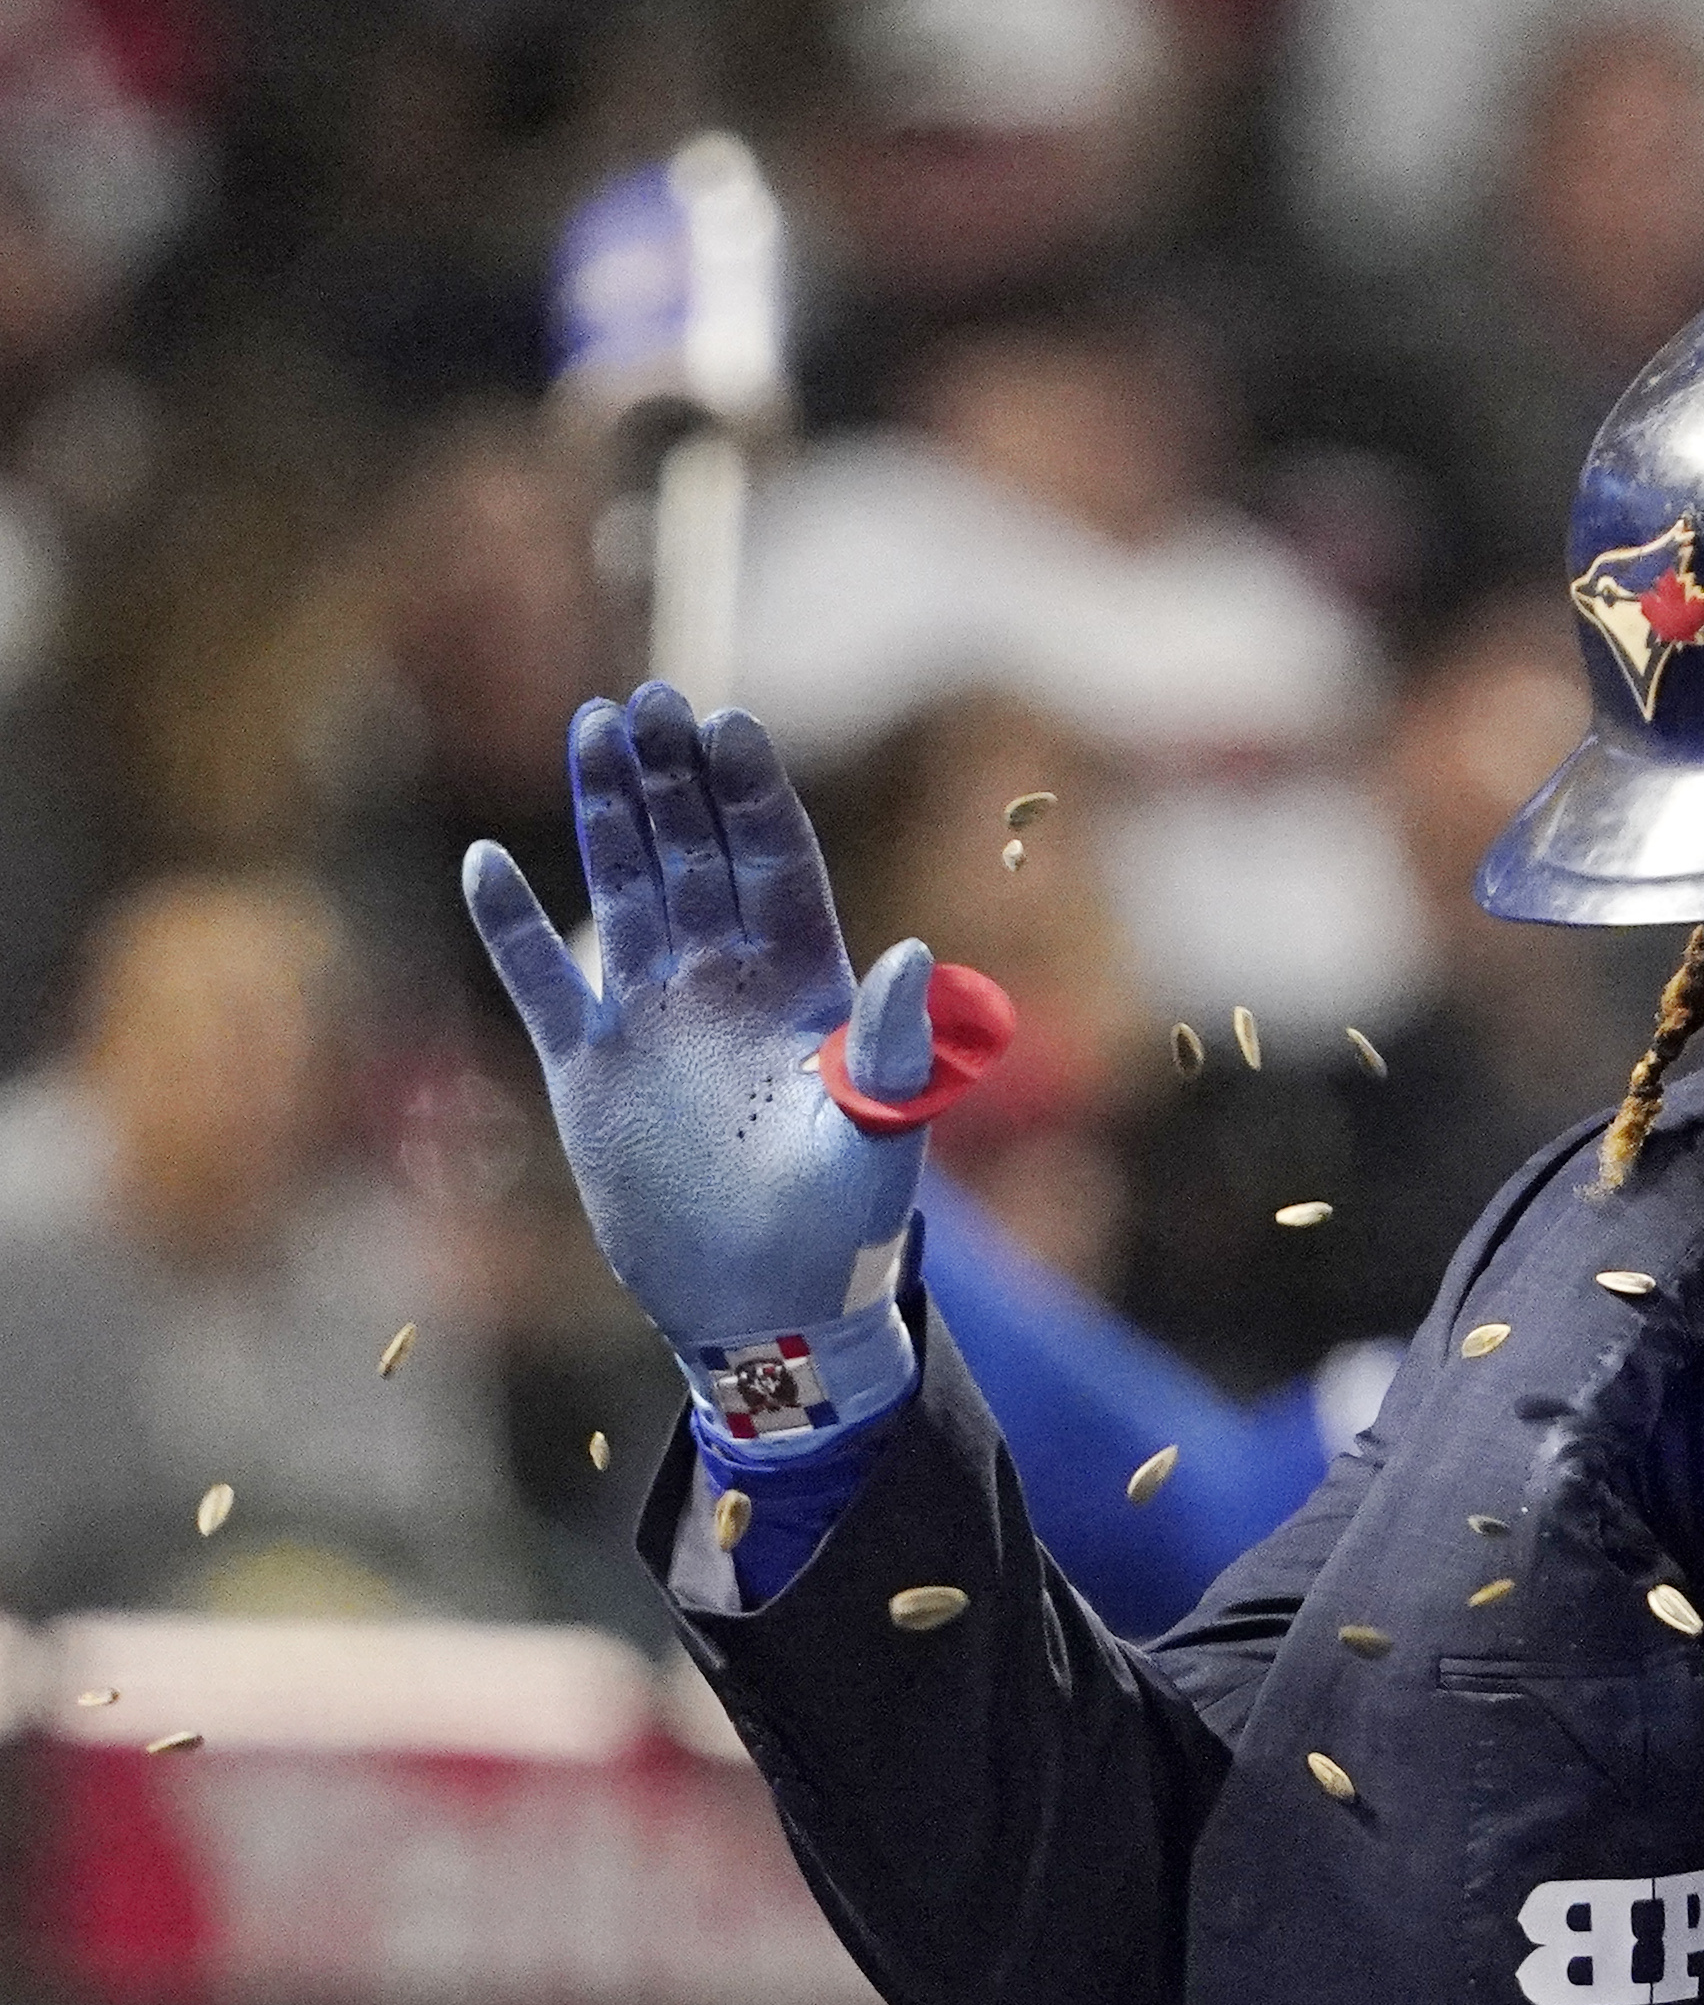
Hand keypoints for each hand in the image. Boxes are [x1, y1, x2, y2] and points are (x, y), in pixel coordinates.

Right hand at [465, 684, 931, 1356]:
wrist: (767, 1308)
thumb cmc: (844, 1228)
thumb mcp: (881, 1136)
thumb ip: (894, 1050)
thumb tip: (916, 954)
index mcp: (805, 987)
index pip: (778, 865)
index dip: (753, 797)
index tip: (730, 726)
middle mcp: (727, 983)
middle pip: (697, 854)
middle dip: (675, 777)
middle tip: (650, 696)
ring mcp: (654, 1018)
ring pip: (625, 891)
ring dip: (607, 814)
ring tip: (591, 728)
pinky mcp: (590, 1071)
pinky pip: (544, 983)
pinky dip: (514, 928)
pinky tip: (486, 861)